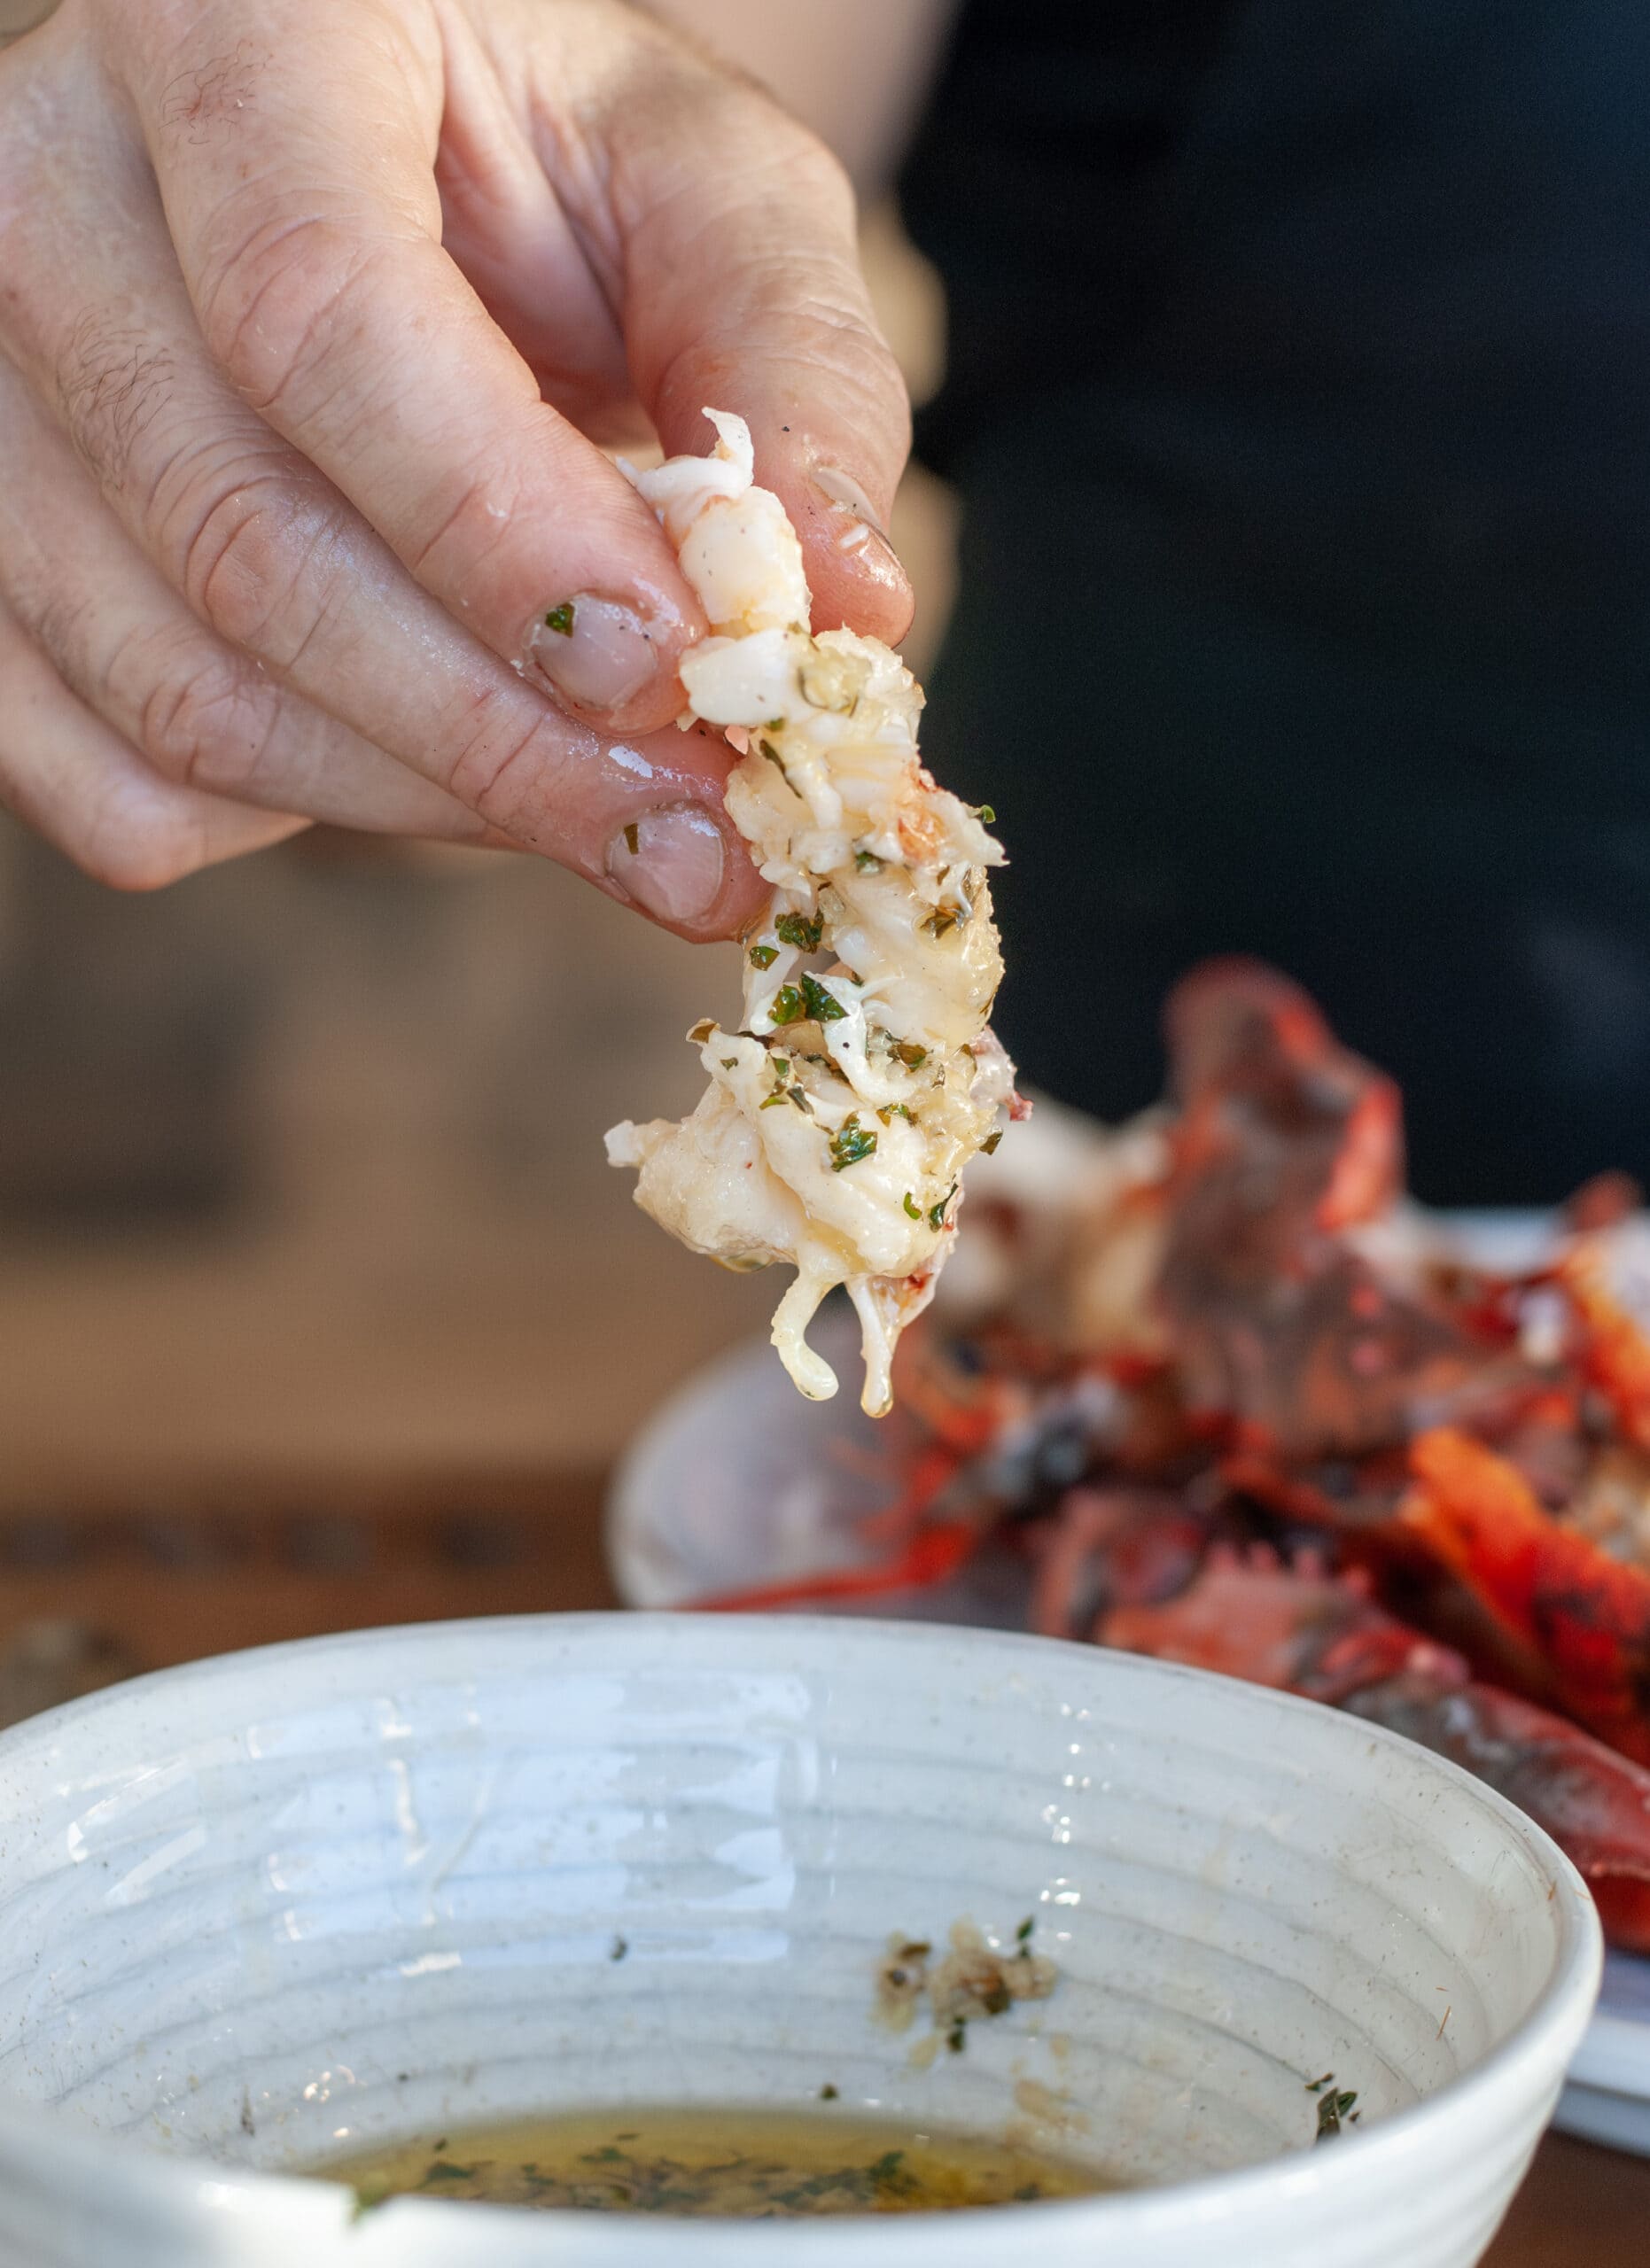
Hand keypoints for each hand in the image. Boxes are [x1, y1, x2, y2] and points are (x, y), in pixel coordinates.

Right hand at [0, 0, 912, 935]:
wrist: (392, 186)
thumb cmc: (554, 177)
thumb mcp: (708, 202)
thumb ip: (790, 374)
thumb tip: (851, 611)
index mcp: (230, 30)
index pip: (320, 314)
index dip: (503, 534)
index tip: (679, 679)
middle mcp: (45, 197)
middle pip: (241, 540)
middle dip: (501, 741)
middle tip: (704, 848)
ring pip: (179, 694)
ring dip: (432, 806)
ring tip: (620, 826)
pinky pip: (109, 786)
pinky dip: (305, 828)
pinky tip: (441, 771)